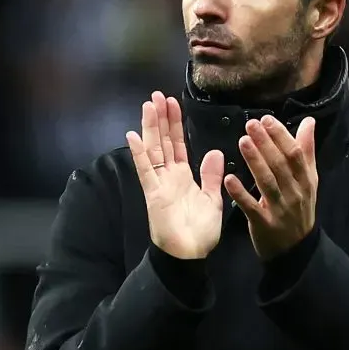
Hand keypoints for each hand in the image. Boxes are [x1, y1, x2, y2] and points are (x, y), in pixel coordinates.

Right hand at [127, 91, 224, 258]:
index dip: (175, 124)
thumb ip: (211, 175)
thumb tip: (215, 151)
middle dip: (161, 118)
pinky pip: (146, 171)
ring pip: (154, 150)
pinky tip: (133, 136)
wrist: (191, 254)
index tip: (173, 103)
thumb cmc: (200, 231)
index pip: (178, 144)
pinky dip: (140, 154)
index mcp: (183, 176)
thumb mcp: (213, 199)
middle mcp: (169, 176)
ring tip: (148, 105)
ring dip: (151, 128)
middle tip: (157, 95)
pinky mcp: (153, 194)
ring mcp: (159, 183)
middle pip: (164, 141)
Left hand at [223, 115, 317, 260]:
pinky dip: (240, 193)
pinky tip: (229, 178)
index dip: (281, 136)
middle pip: (281, 165)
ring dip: (255, 161)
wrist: (296, 249)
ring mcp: (280, 209)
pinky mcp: (264, 224)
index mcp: (306, 180)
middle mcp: (295, 193)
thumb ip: (306, 151)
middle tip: (250, 124)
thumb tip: (308, 121)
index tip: (266, 119)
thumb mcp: (308, 181)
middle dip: (266, 143)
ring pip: (267, 182)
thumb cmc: (299, 209)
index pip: (295, 154)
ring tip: (242, 142)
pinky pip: (251, 207)